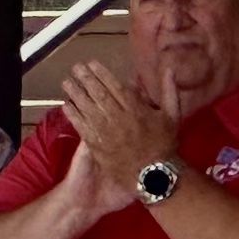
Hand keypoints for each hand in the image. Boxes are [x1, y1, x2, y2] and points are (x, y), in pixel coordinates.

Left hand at [61, 59, 177, 198]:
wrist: (154, 175)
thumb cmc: (164, 144)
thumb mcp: (173, 115)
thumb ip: (169, 90)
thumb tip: (168, 68)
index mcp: (136, 109)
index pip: (115, 86)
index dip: (102, 74)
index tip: (91, 64)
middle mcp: (119, 118)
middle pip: (98, 94)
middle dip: (85, 79)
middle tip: (75, 68)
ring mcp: (106, 133)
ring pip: (88, 109)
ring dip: (76, 94)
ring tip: (66, 83)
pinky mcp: (96, 146)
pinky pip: (82, 128)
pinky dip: (73, 116)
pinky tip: (65, 106)